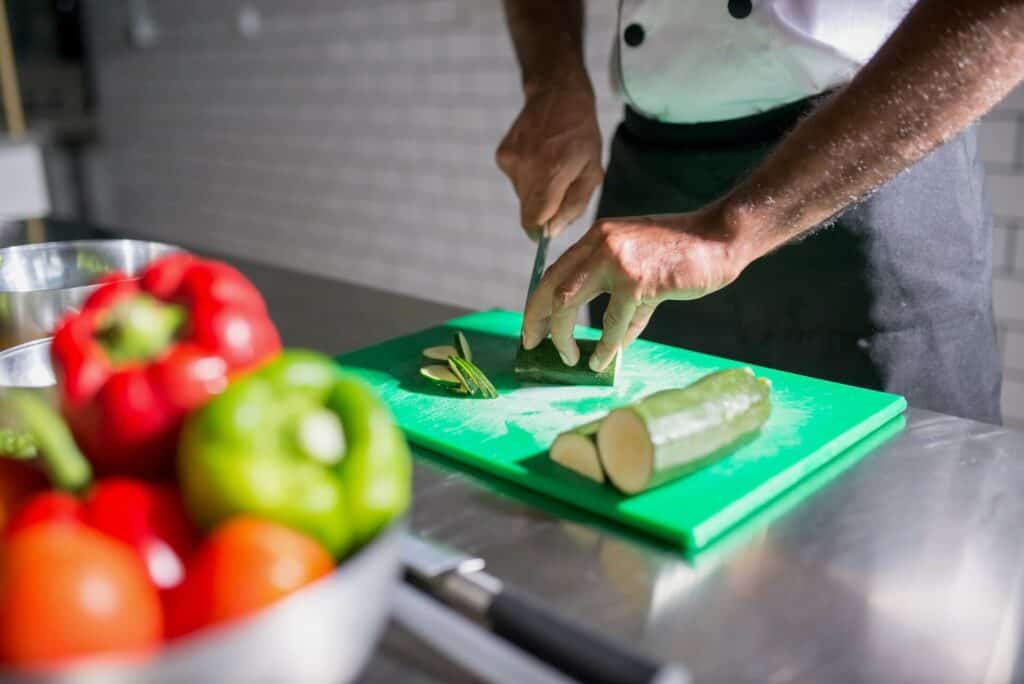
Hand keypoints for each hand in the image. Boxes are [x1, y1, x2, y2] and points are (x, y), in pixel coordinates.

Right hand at [496, 77, 603, 239]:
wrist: (556, 95)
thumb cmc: (581, 135)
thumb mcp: (592, 172)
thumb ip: (573, 206)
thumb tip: (551, 232)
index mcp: (552, 173)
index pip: (534, 220)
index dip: (542, 228)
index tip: (551, 225)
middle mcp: (527, 167)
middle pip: (528, 210)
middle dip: (544, 207)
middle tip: (559, 183)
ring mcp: (511, 160)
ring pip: (522, 195)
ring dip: (536, 189)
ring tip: (550, 163)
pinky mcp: (502, 155)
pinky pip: (515, 180)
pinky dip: (527, 175)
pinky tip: (537, 155)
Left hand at [522, 208, 754, 370]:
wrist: (719, 237)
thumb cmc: (682, 255)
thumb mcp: (638, 267)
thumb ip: (617, 295)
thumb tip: (607, 342)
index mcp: (596, 238)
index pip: (553, 272)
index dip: (538, 303)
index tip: (532, 327)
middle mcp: (599, 243)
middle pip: (551, 287)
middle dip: (537, 320)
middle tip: (533, 345)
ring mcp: (616, 260)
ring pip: (569, 303)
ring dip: (563, 337)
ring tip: (569, 358)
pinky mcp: (637, 280)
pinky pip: (611, 323)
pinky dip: (604, 346)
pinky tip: (601, 360)